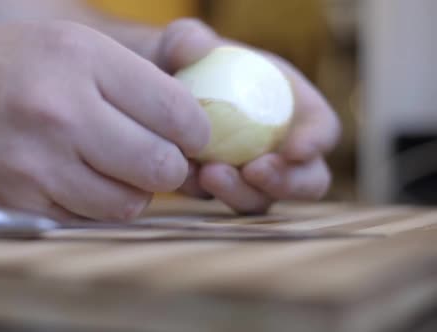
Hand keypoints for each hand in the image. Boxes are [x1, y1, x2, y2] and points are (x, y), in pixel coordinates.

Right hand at [0, 21, 209, 219]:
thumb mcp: (62, 45)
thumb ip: (129, 79)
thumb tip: (189, 120)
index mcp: (79, 59)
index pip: (176, 111)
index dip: (194, 130)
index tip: (189, 134)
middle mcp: (61, 111)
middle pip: (162, 165)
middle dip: (170, 166)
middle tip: (157, 157)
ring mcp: (38, 164)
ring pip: (129, 202)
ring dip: (132, 190)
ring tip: (113, 169)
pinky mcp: (19, 204)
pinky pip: (88, 219)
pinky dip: (94, 206)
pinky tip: (77, 181)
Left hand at [152, 19, 340, 213]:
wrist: (163, 89)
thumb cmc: (190, 61)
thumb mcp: (187, 42)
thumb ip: (191, 40)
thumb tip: (189, 49)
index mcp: (294, 108)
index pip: (322, 129)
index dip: (316, 142)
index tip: (296, 149)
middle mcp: (280, 149)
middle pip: (306, 182)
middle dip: (286, 182)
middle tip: (253, 170)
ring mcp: (251, 176)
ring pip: (260, 200)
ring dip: (240, 193)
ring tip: (208, 173)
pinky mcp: (220, 189)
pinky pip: (218, 202)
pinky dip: (203, 192)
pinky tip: (183, 174)